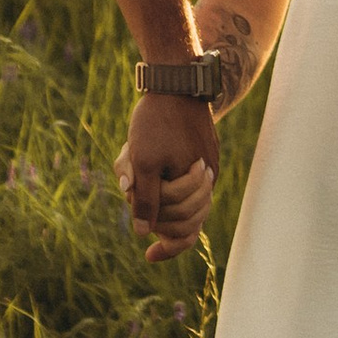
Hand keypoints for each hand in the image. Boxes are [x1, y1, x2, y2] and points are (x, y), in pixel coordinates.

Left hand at [117, 93, 218, 263]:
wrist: (174, 81)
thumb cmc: (157, 121)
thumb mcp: (143, 160)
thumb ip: (145, 199)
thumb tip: (143, 232)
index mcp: (197, 186)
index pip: (186, 232)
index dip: (168, 247)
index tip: (148, 255)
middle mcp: (206, 182)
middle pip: (182, 221)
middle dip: (154, 213)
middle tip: (130, 188)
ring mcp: (204, 170)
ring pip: (178, 202)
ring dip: (153, 194)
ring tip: (131, 167)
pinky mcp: (197, 157)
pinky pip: (178, 182)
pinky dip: (158, 181)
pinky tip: (138, 160)